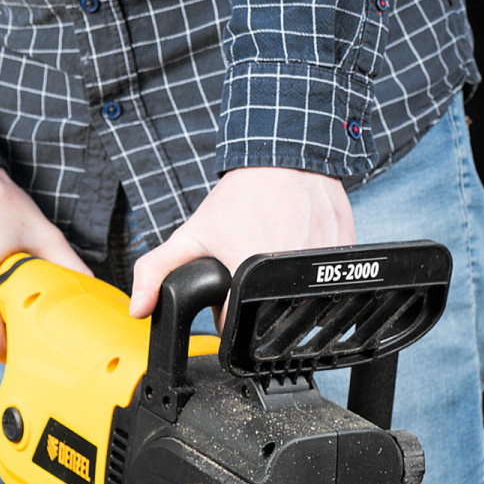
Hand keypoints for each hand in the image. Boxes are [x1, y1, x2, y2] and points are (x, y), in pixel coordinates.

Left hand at [128, 168, 354, 319]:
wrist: (286, 157)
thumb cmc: (240, 197)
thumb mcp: (192, 233)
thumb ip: (157, 270)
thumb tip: (139, 308)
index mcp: (249, 274)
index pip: (238, 327)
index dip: (228, 318)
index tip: (226, 296)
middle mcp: (289, 273)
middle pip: (271, 318)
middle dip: (255, 306)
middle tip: (249, 271)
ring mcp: (321, 264)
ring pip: (303, 305)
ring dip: (285, 292)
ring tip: (273, 259)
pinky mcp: (343, 255)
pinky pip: (327, 284)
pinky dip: (311, 276)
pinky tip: (298, 250)